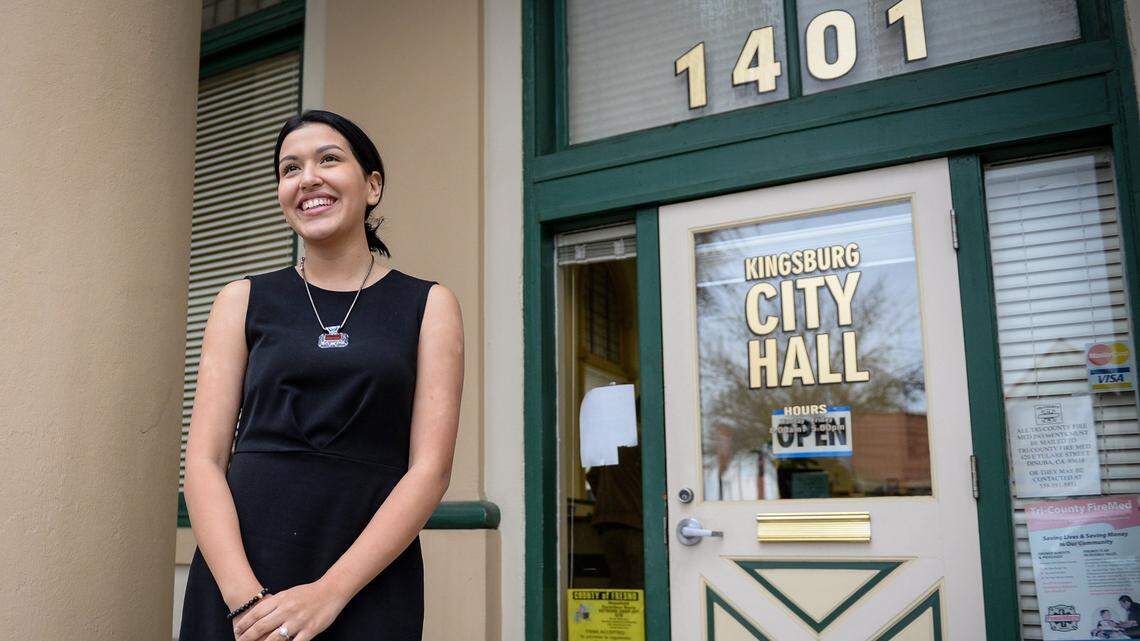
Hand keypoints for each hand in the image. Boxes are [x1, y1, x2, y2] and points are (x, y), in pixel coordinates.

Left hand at [232, 582, 348, 640]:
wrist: (331, 590)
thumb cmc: (308, 592)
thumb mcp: (288, 594)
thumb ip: (274, 604)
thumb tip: (258, 614)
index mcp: (281, 600)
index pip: (257, 613)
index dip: (245, 624)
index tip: (237, 631)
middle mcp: (287, 610)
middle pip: (261, 627)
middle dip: (248, 637)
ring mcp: (298, 621)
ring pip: (274, 639)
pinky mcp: (310, 630)